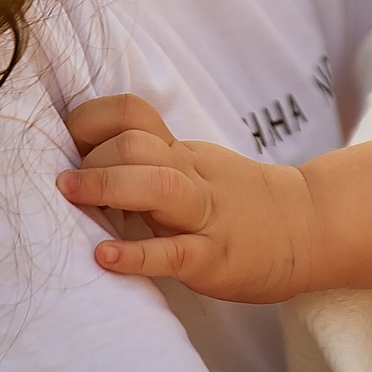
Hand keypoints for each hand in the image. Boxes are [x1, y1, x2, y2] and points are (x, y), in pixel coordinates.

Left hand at [56, 94, 322, 302]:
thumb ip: (149, 160)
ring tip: (72, 196)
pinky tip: (104, 257)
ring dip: (108, 187)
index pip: (132, 112)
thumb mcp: (195, 165)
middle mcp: (191, 176)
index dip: (90, 121)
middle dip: (92, 158)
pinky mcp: (215, 259)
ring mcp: (206, 217)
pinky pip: (174, 253)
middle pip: (137, 144)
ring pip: (158, 187)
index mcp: (181, 151)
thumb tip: (81, 157)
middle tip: (63, 183)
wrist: (309, 227)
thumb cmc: (239, 199)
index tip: (65, 145)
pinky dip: (136, 255)